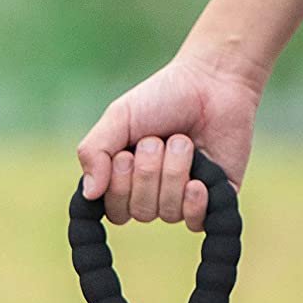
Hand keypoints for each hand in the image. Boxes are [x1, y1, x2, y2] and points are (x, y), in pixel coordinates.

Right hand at [77, 54, 259, 230]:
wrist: (214, 81)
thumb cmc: (164, 97)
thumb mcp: (119, 117)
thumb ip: (94, 151)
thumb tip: (89, 194)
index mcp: (127, 181)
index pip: (115, 211)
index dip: (119, 186)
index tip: (126, 153)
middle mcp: (154, 195)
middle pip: (142, 212)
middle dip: (149, 172)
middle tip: (158, 140)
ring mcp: (184, 200)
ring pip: (169, 212)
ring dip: (174, 171)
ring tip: (184, 141)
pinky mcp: (213, 201)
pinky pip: (196, 221)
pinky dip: (195, 202)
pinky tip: (198, 182)